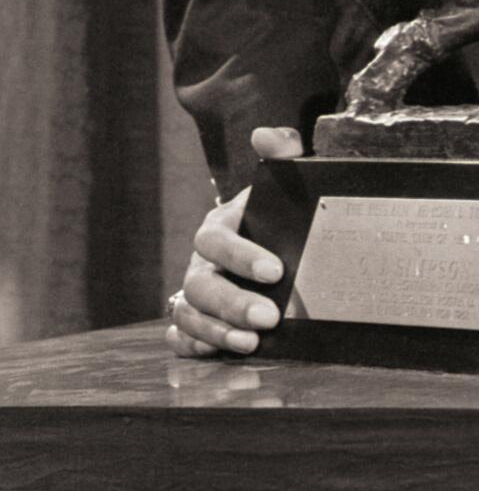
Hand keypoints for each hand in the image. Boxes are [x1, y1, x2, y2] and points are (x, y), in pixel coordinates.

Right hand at [166, 126, 302, 359]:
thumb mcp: (286, 181)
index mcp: (219, 224)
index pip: (216, 238)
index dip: (240, 256)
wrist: (274, 239)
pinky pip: (179, 335)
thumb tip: (268, 136)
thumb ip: (284, 153)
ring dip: (216, 331)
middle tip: (268, 318)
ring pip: (188, 313)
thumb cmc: (278, 213)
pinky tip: (216, 354)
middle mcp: (200, 259)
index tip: (275, 272)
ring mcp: (194, 291)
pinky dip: (191, 345)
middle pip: (200, 284)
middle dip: (232, 303)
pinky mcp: (195, 319)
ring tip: (252, 343)